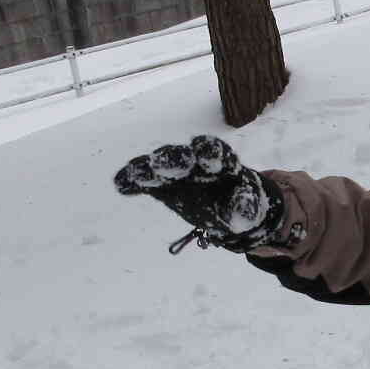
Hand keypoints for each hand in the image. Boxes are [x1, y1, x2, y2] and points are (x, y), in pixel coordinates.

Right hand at [113, 134, 293, 253]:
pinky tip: (121, 184)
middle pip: (184, 156)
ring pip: (161, 166)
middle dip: (173, 160)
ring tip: (135, 173)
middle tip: (161, 165)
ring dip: (148, 168)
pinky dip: (133, 180)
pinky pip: (145, 180)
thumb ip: (243, 209)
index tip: (206, 158)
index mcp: (222, 162)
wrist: (228, 209)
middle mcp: (196, 161)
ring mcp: (177, 171)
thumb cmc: (242, 204)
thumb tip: (240, 215)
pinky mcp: (162, 183)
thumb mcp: (248, 209)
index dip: (210, 153)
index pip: (215, 152)